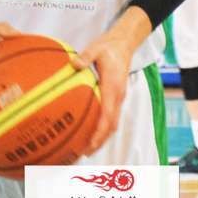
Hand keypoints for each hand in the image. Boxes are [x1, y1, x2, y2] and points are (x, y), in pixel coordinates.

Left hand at [71, 8, 148, 153]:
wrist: (125, 43)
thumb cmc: (109, 47)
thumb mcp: (96, 47)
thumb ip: (85, 56)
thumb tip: (73, 63)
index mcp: (113, 87)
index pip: (107, 116)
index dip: (99, 133)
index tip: (89, 145)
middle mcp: (118, 96)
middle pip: (111, 126)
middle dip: (99, 142)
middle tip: (83, 154)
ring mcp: (119, 97)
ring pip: (113, 124)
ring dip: (101, 137)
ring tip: (86, 149)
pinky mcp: (116, 97)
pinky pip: (111, 117)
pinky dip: (102, 128)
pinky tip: (90, 132)